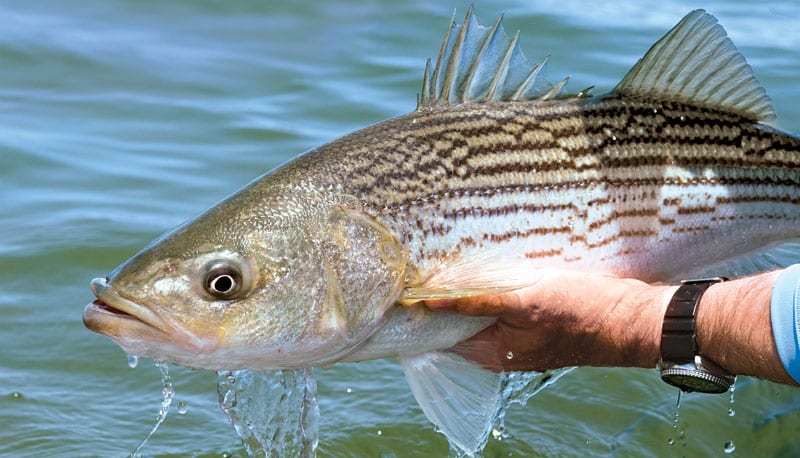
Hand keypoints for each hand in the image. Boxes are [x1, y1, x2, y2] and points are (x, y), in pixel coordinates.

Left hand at [426, 270, 673, 371]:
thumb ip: (475, 303)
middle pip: (461, 320)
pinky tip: (492, 261)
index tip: (410, 283)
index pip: (442, 332)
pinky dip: (494, 284)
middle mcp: (501, 349)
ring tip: (457, 256)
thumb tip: (430, 302)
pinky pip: (505, 302)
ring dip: (473, 285)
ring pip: (483, 308)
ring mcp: (520, 334)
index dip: (425, 309)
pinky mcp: (536, 319)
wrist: (634, 318)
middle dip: (447, 293)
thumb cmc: (583, 312)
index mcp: (492, 354)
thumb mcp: (524, 302)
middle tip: (432, 259)